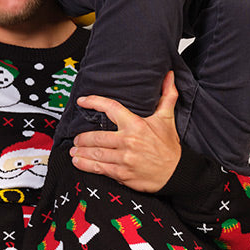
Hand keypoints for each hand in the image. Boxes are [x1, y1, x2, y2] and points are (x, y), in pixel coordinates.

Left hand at [69, 71, 181, 191]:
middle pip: (97, 136)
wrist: (176, 173)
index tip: (82, 101)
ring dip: (81, 152)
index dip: (94, 102)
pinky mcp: (122, 174)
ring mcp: (124, 159)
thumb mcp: (167, 119)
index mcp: (136, 125)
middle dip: (82, 138)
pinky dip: (86, 165)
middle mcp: (128, 141)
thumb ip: (167, 95)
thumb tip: (169, 75)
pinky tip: (78, 162)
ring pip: (96, 153)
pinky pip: (100, 169)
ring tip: (73, 150)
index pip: (111, 108)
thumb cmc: (169, 147)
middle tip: (76, 138)